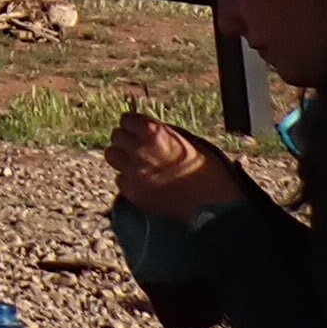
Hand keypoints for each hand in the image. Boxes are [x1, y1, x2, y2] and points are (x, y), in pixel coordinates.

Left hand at [107, 111, 237, 219]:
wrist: (214, 208)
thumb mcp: (190, 142)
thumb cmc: (208, 174)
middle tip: (139, 149)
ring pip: (112, 156)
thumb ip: (164, 133)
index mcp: (154, 132)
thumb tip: (148, 129)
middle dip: (127, 140)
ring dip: (122, 158)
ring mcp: (133, 172)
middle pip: (116, 136)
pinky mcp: (132, 192)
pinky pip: (120, 179)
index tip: (139, 131)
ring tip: (137, 164)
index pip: (126, 119)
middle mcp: (139, 149)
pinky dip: (128, 180)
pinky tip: (142, 183)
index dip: (134, 126)